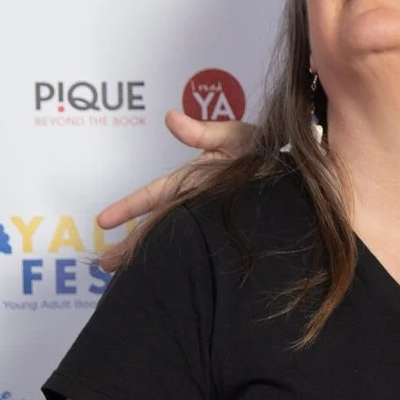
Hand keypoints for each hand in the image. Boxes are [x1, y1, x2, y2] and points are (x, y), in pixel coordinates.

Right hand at [95, 108, 258, 268]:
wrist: (297, 170)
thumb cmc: (263, 147)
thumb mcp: (233, 136)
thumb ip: (202, 132)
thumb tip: (171, 117)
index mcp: (190, 182)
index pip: (154, 197)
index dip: (129, 207)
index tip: (103, 221)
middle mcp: (195, 205)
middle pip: (157, 227)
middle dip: (132, 245)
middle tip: (104, 264)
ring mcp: (211, 222)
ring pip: (176, 242)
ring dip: (153, 258)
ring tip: (129, 279)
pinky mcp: (229, 235)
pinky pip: (205, 253)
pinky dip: (187, 265)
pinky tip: (174, 282)